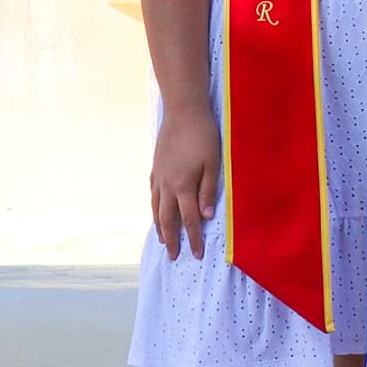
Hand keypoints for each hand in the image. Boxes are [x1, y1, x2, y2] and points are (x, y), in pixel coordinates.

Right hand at [149, 103, 221, 260]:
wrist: (183, 111)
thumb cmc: (203, 135)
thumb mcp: (213, 163)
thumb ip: (208, 191)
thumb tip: (206, 216)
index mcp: (183, 186)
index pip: (189, 220)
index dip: (193, 239)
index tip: (197, 255)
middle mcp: (167, 185)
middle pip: (168, 219)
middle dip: (172, 240)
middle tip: (174, 256)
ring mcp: (159, 176)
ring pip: (156, 208)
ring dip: (160, 226)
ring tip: (162, 240)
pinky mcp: (156, 167)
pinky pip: (153, 193)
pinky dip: (154, 207)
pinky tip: (156, 210)